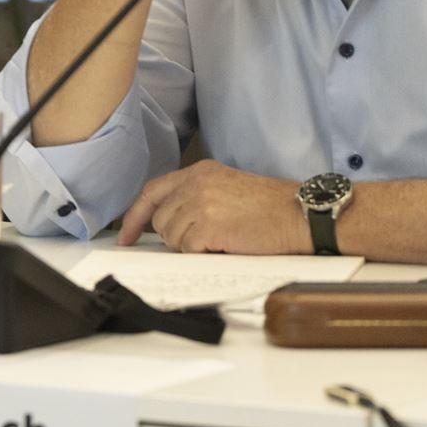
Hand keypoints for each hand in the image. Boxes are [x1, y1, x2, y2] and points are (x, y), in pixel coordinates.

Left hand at [117, 160, 310, 254]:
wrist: (300, 214)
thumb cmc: (271, 207)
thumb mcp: (227, 188)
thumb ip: (195, 196)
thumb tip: (168, 223)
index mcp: (199, 171)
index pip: (152, 191)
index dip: (135, 216)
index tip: (126, 236)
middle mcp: (195, 183)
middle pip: (160, 219)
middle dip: (175, 236)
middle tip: (203, 239)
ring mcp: (201, 203)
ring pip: (171, 237)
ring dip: (190, 246)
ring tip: (220, 239)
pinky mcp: (209, 226)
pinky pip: (188, 249)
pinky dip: (202, 254)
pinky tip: (224, 245)